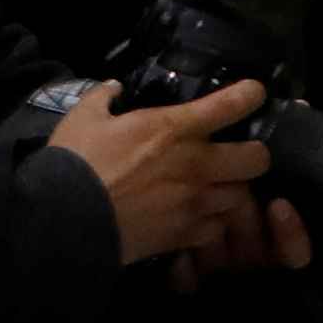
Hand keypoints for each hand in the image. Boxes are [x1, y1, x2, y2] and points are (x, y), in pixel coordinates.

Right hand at [43, 71, 281, 267]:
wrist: (64, 219)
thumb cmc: (75, 162)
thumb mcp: (83, 119)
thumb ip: (103, 98)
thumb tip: (115, 87)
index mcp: (175, 128)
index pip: (234, 103)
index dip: (250, 95)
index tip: (251, 95)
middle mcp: (196, 164)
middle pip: (258, 158)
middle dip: (252, 155)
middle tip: (235, 155)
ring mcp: (194, 202)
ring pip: (241, 196)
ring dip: (231, 191)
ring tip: (216, 189)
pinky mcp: (185, 234)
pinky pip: (216, 228)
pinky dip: (210, 225)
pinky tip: (196, 220)